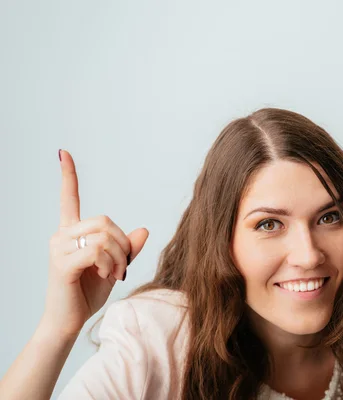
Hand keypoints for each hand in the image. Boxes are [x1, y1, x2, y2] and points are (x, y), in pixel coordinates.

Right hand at [42, 149, 148, 336]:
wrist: (69, 321)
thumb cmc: (88, 292)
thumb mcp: (114, 266)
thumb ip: (128, 248)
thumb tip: (144, 229)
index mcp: (71, 232)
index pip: (68, 198)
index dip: (68, 176)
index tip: (63, 153)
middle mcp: (61, 235)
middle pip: (105, 220)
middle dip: (123, 243)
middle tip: (123, 265)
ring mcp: (59, 248)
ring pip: (104, 236)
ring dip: (119, 257)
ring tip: (115, 273)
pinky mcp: (62, 263)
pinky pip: (98, 251)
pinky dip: (111, 264)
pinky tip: (108, 277)